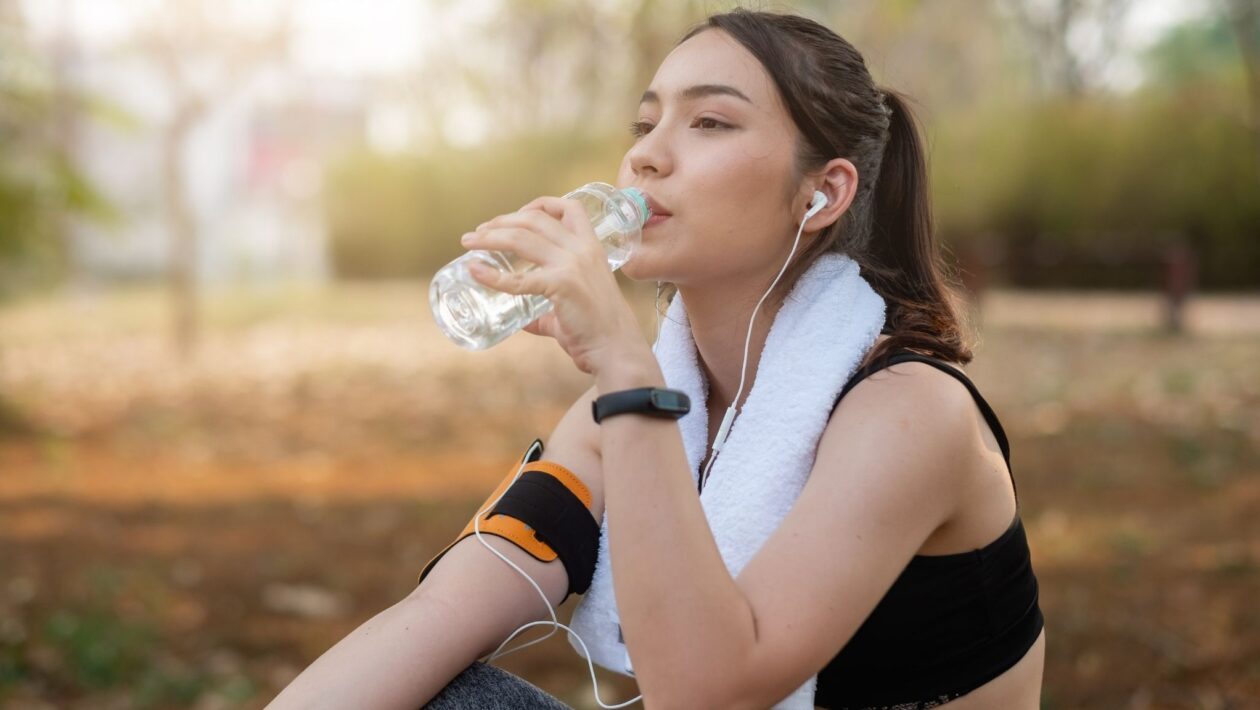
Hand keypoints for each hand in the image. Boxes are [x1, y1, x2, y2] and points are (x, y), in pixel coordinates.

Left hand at [459, 196, 648, 375]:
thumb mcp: (575, 305)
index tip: (515, 215)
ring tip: (469, 242)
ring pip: (522, 238)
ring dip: (490, 237)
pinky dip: (492, 275)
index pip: (568, 208)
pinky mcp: (560, 285)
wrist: (616, 349)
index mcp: (591, 247)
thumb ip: (548, 309)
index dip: (538, 205)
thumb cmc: (599, 330)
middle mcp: (581, 249)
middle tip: (479, 233)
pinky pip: (518, 278)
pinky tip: (476, 272)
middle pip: (534, 220)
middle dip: (502, 221)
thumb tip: (523, 318)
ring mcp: (571, 265)